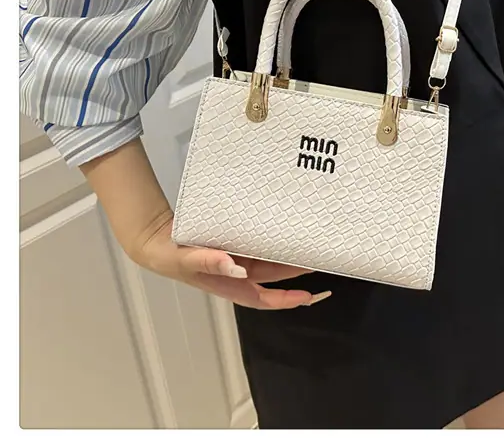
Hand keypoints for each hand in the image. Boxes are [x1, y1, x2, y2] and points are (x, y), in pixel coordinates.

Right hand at [134, 209, 329, 309]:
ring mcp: (236, 259)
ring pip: (269, 260)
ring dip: (288, 255)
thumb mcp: (186, 259)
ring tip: (310, 243)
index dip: (287, 299)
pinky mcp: (233, 244)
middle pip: (274, 277)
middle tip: (322, 260)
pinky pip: (258, 244)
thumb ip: (208, 262)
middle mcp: (237, 273)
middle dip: (297, 272)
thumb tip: (235, 267)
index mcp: (229, 284)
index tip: (309, 295)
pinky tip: (282, 229)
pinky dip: (272, 239)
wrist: (156, 240)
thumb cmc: (170, 255)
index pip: (264, 297)